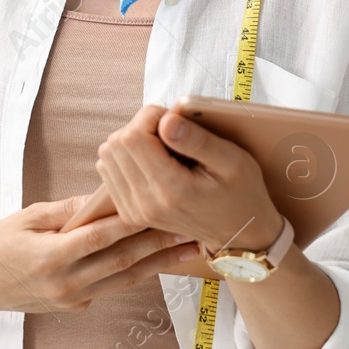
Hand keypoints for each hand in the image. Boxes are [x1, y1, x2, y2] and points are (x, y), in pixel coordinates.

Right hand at [0, 194, 201, 315]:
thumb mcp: (28, 217)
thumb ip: (68, 210)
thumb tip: (105, 195)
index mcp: (51, 258)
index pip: (102, 237)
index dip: (135, 223)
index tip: (164, 207)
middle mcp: (66, 284)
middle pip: (122, 262)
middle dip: (160, 244)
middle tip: (191, 228)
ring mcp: (73, 299)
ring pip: (125, 279)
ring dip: (159, 263)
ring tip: (188, 248)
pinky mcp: (76, 306)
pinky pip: (112, 285)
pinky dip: (136, 271)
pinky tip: (159, 258)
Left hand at [94, 105, 285, 256]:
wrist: (238, 231)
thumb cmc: (240, 192)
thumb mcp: (232, 160)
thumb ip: (197, 139)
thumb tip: (166, 121)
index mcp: (171, 189)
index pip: (133, 137)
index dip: (149, 117)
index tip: (173, 120)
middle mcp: (146, 203)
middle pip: (116, 144)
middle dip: (140, 127)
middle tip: (170, 131)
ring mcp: (134, 211)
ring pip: (107, 156)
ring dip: (131, 141)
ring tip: (162, 146)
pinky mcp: (129, 213)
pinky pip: (108, 171)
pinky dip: (126, 157)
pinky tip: (151, 160)